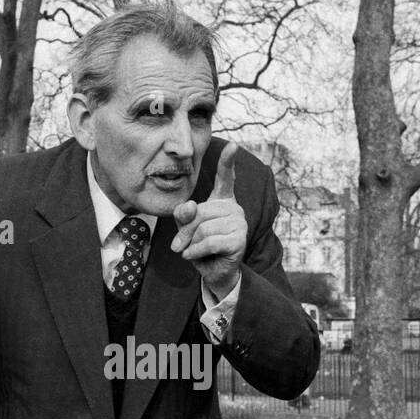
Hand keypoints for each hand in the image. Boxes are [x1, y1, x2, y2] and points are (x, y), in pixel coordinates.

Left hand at [170, 142, 245, 299]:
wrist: (213, 272)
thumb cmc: (200, 247)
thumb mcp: (186, 228)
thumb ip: (184, 215)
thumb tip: (187, 209)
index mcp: (223, 201)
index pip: (225, 179)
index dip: (227, 162)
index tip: (233, 145)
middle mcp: (234, 209)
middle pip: (200, 212)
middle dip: (186, 231)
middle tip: (180, 245)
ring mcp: (240, 224)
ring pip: (203, 228)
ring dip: (190, 244)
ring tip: (191, 251)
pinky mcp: (239, 240)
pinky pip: (208, 242)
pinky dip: (195, 252)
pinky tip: (193, 257)